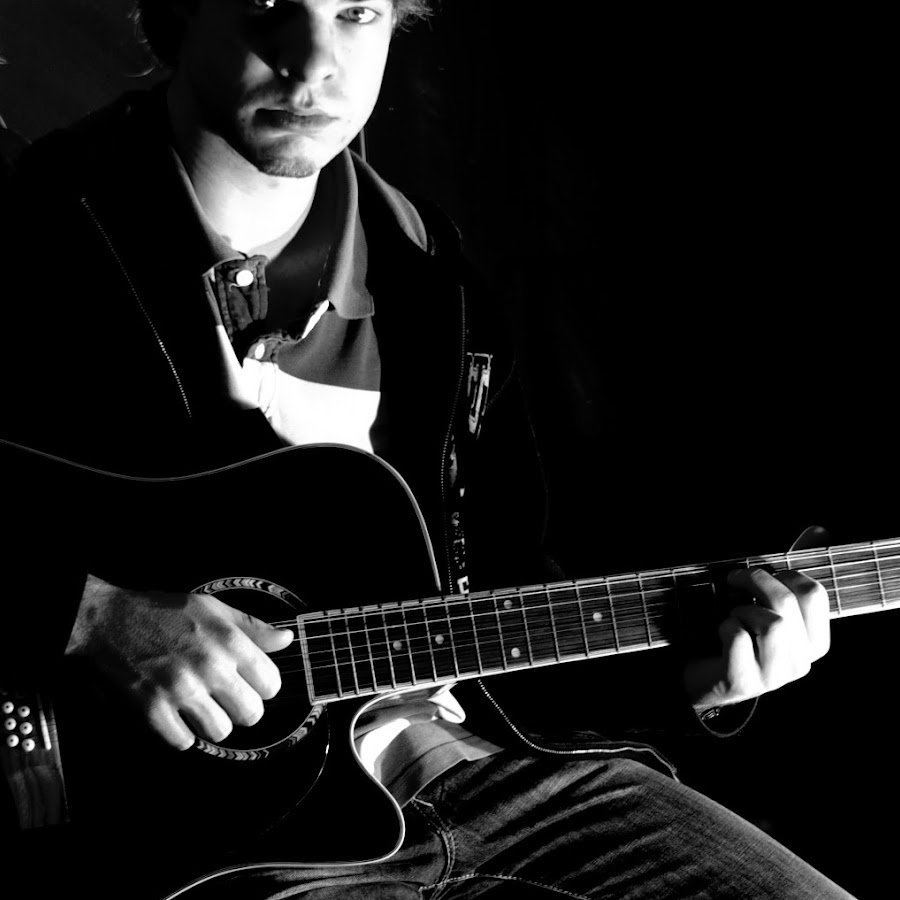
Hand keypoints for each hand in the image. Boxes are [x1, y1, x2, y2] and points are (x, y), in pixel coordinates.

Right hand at [66, 574, 293, 748]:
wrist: (109, 620)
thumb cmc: (162, 612)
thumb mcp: (213, 607)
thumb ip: (252, 627)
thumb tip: (285, 639)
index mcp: (229, 641)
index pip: (271, 684)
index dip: (263, 686)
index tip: (251, 684)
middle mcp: (210, 667)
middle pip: (251, 714)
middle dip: (241, 709)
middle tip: (226, 699)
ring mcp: (181, 690)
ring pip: (220, 732)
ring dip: (211, 723)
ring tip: (200, 706)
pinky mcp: (153, 710)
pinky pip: (184, 742)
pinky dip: (181, 734)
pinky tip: (177, 715)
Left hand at [684, 567, 830, 711]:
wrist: (707, 679)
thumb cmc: (741, 639)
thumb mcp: (769, 615)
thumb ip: (784, 589)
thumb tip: (805, 539)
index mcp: (813, 643)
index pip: (815, 595)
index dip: (787, 574)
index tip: (767, 572)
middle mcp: (800, 662)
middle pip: (787, 603)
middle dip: (757, 580)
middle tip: (735, 578)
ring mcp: (773, 676)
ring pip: (772, 624)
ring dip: (745, 609)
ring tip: (735, 615)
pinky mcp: (743, 680)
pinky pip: (738, 637)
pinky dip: (726, 626)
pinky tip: (723, 634)